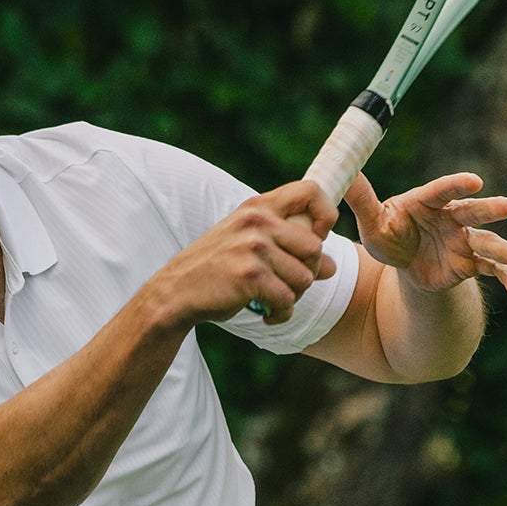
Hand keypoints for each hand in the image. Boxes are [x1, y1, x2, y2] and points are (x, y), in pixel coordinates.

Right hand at [148, 180, 338, 327]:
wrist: (175, 292)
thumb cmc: (215, 268)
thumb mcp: (248, 244)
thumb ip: (289, 248)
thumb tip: (331, 266)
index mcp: (258, 206)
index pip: (311, 190)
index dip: (326, 214)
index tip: (317, 237)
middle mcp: (257, 220)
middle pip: (315, 248)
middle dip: (307, 274)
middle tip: (285, 286)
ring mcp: (253, 247)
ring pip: (304, 278)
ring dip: (292, 298)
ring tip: (271, 301)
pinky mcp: (250, 275)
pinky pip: (287, 300)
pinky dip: (280, 314)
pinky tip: (266, 315)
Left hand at [346, 171, 506, 293]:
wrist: (406, 264)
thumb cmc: (389, 236)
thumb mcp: (372, 224)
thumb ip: (362, 201)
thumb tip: (344, 175)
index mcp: (428, 202)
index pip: (443, 191)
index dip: (458, 185)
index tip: (475, 182)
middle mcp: (451, 218)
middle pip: (472, 212)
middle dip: (490, 210)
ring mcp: (464, 240)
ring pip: (487, 242)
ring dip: (505, 250)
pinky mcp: (470, 262)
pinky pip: (489, 268)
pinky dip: (504, 275)